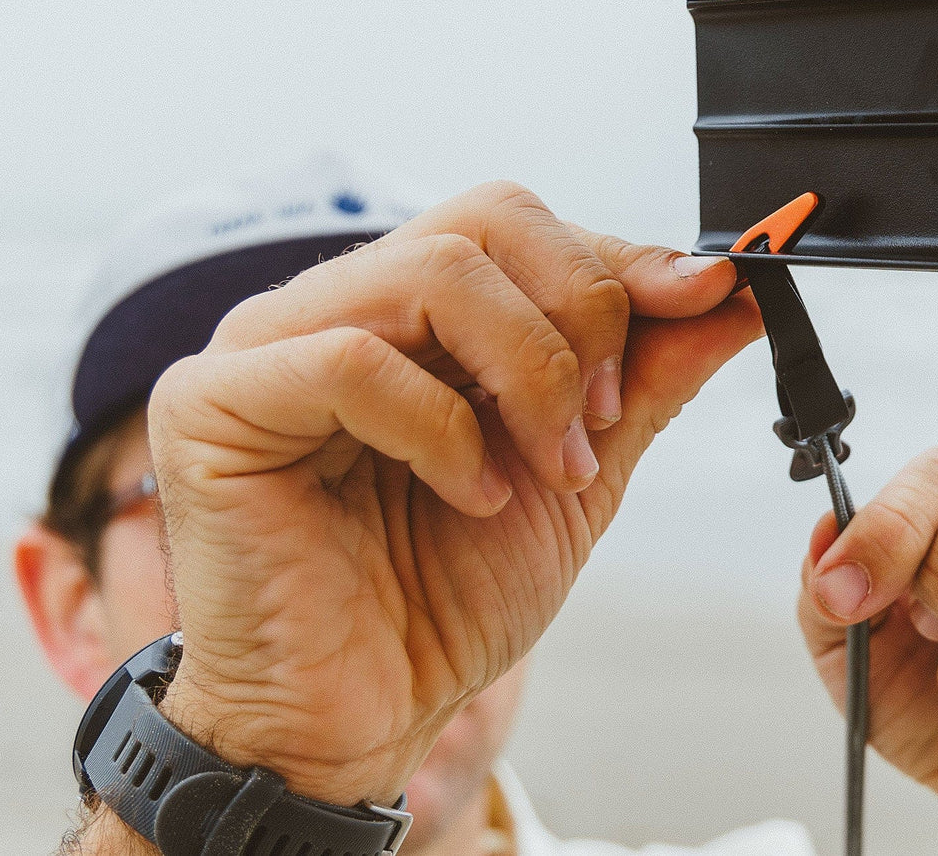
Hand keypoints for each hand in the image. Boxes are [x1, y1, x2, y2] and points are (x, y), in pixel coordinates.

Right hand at [148, 181, 760, 805]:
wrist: (359, 716)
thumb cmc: (448, 597)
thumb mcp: (578, 476)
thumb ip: (642, 379)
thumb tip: (724, 292)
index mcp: (410, 316)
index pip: (518, 226)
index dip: (616, 261)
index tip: (703, 299)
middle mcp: (337, 308)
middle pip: (483, 222)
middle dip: (578, 317)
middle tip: (597, 425)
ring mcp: (267, 345)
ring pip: (429, 271)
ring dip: (526, 373)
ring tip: (546, 469)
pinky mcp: (212, 403)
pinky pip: (350, 359)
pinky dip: (438, 427)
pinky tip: (468, 494)